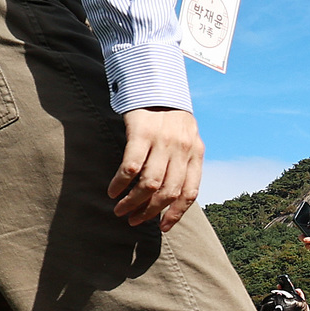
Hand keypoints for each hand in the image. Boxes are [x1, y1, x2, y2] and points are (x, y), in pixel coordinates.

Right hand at [110, 108, 203, 229]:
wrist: (157, 82)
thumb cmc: (170, 116)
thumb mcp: (187, 138)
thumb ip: (183, 162)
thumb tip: (171, 196)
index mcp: (196, 154)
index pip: (190, 192)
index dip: (176, 213)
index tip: (162, 228)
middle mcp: (183, 150)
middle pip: (168, 192)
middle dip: (150, 212)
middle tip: (133, 220)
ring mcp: (163, 142)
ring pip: (149, 184)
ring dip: (133, 202)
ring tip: (120, 210)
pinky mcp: (142, 133)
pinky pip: (131, 168)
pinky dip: (121, 184)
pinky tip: (113, 191)